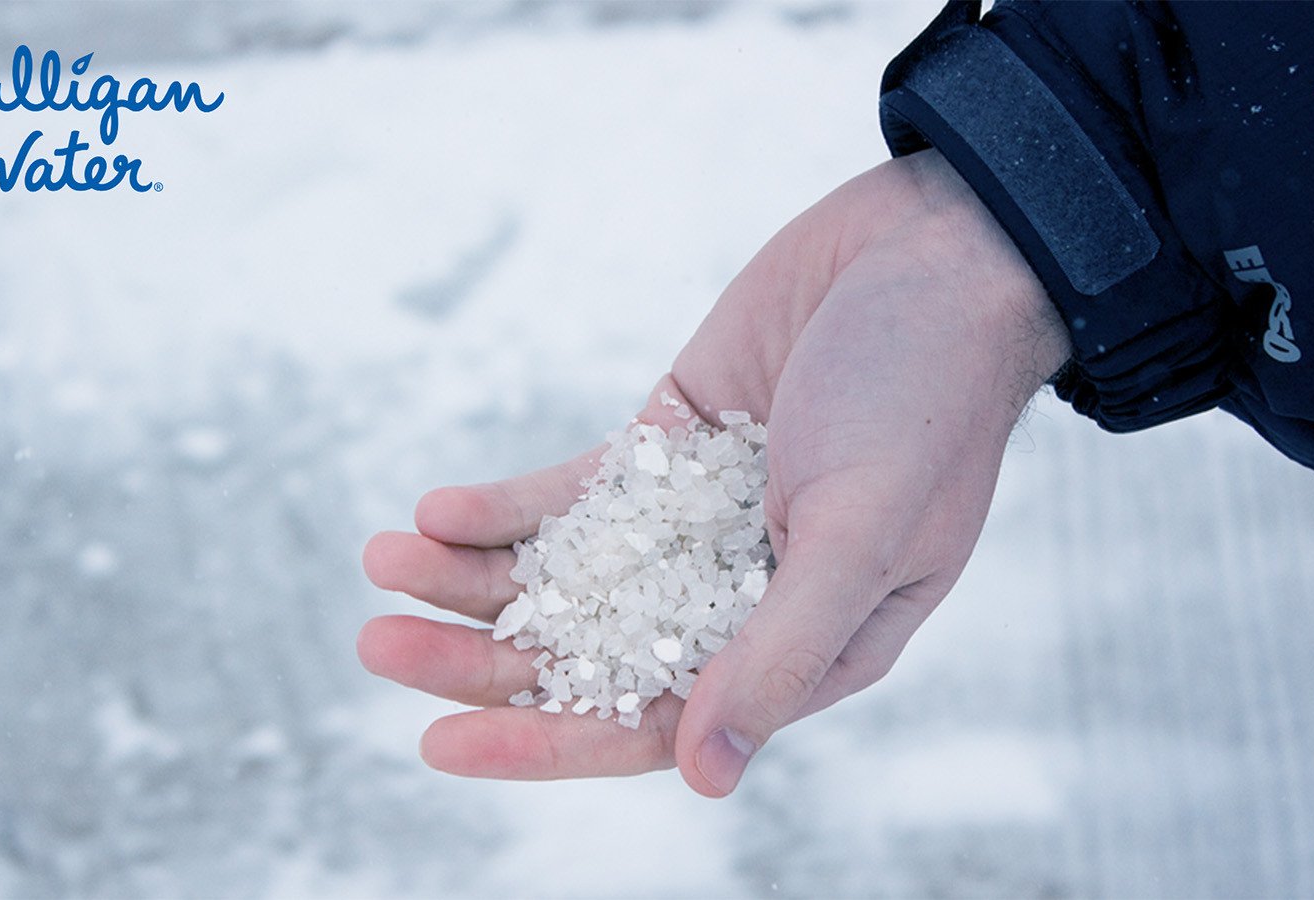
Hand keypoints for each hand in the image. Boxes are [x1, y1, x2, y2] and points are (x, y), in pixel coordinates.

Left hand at [359, 150, 1071, 795]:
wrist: (936, 253)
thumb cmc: (927, 401)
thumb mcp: (864, 534)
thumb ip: (781, 652)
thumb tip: (703, 775)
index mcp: (802, 643)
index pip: (657, 720)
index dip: (547, 741)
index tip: (441, 742)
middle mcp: (742, 595)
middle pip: (591, 653)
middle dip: (483, 657)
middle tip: (377, 646)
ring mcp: (698, 521)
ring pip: (569, 573)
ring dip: (474, 576)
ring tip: (380, 558)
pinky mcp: (669, 447)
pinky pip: (574, 495)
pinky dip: (506, 507)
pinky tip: (435, 510)